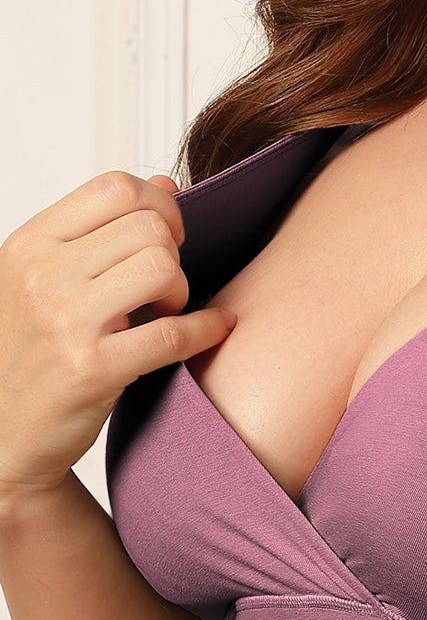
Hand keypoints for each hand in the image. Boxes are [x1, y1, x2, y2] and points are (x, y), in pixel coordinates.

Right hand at [0, 170, 236, 498]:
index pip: (115, 188)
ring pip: (164, 268)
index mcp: (30, 243)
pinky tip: (212, 329)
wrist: (3, 436)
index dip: (158, 205)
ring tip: (164, 311)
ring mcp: (64, 323)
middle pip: (150, 227)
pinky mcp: (91, 370)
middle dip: (173, 254)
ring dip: (181, 291)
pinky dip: (206, 329)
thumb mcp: (47, 275)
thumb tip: (165, 183)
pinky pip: (173, 333)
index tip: (166, 234)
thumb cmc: (33, 350)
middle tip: (163, 285)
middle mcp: (41, 276)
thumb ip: (103, 227)